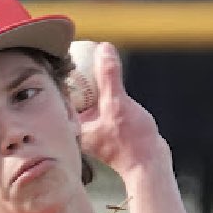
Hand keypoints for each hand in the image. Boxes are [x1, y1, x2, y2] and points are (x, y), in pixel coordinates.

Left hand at [77, 42, 170, 178]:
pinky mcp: (106, 128)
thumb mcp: (118, 103)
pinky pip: (101, 102)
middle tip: (84, 49)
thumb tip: (102, 47)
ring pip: (88, 98)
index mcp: (74, 125)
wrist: (149, 165)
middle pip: (75, 93)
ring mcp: (93, 128)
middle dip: (79, 73)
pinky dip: (104, 90)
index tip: (70, 51)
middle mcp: (80, 128)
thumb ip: (109, 76)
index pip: (63, 92)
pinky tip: (110, 77)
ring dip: (93, 81)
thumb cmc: (131, 141)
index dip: (65, 71)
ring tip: (96, 58)